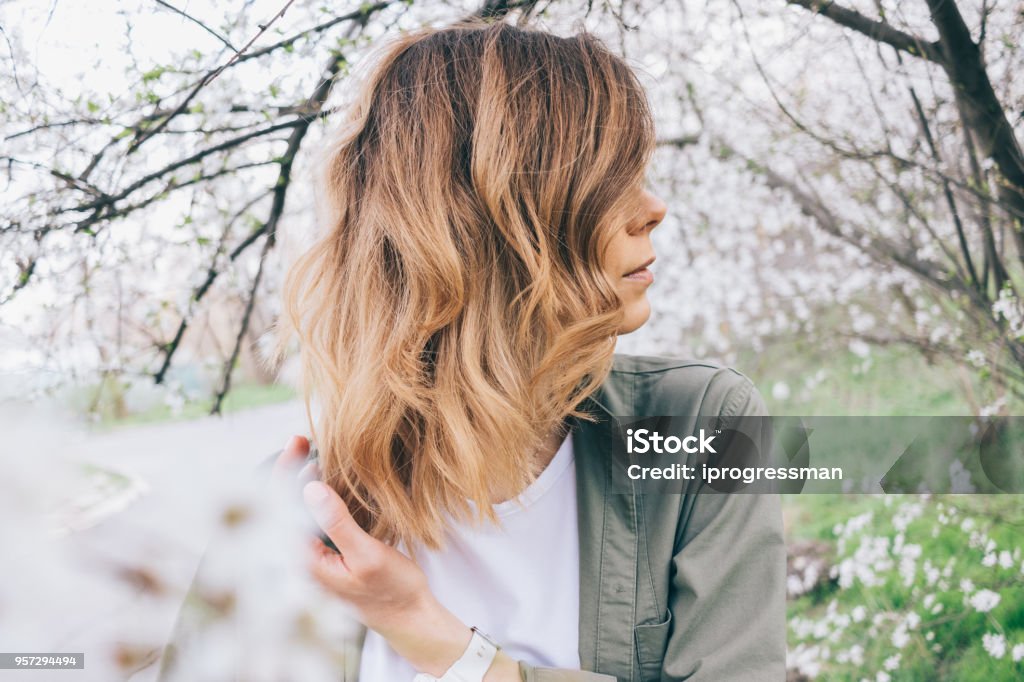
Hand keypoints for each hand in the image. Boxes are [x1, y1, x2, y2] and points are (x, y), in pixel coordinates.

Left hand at [276, 435, 520, 679]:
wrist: (409, 617)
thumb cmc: (392, 592)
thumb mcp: (368, 555)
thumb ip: (338, 523)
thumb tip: (311, 488)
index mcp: (304, 565)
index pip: (282, 512)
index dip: (285, 473)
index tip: (297, 445)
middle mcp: (301, 562)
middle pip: (282, 509)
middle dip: (288, 472)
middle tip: (300, 441)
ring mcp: (312, 558)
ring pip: (295, 513)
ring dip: (299, 482)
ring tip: (307, 452)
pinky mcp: (325, 555)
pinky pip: (310, 521)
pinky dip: (313, 497)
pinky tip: (321, 480)